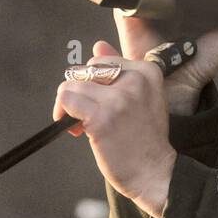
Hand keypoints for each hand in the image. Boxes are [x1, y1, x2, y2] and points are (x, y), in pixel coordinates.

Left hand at [53, 41, 175, 215]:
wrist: (156, 172)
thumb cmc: (146, 140)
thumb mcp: (142, 98)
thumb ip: (121, 70)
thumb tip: (99, 45)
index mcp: (147, 71)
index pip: (102, 61)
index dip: (94, 84)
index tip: (101, 105)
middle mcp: (135, 80)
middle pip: (85, 70)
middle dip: (81, 93)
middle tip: (88, 117)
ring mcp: (119, 98)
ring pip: (72, 84)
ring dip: (69, 106)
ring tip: (82, 125)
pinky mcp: (102, 117)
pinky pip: (66, 100)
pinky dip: (62, 114)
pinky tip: (76, 130)